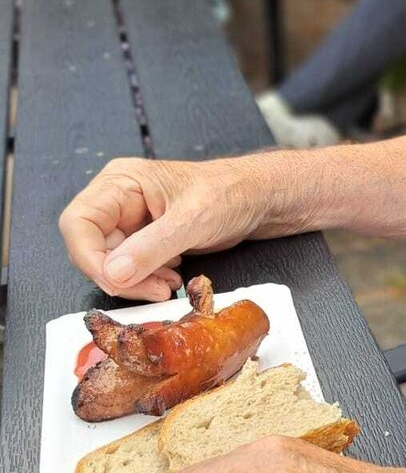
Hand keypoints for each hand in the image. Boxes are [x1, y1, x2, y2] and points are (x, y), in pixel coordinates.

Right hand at [59, 154, 296, 300]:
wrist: (259, 198)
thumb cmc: (231, 193)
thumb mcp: (192, 221)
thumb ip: (152, 248)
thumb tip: (114, 274)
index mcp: (120, 182)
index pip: (78, 223)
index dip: (89, 257)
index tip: (116, 282)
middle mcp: (118, 200)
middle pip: (90, 247)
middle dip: (119, 275)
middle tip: (156, 289)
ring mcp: (130, 220)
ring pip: (111, 262)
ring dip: (136, 281)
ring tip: (169, 284)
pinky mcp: (145, 238)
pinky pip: (130, 267)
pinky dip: (147, 279)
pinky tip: (172, 278)